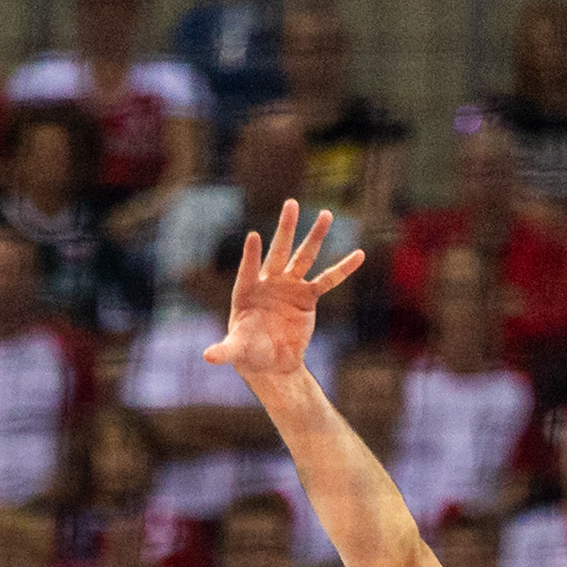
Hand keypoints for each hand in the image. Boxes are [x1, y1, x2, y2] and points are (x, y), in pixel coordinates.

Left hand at [203, 200, 362, 382]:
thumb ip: (225, 351)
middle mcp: (269, 283)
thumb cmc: (248, 353)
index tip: (253, 237)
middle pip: (277, 252)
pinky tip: (358, 255)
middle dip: (284, 229)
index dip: (251, 256)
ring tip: (326, 214)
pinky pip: (327, 280)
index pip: (248, 270)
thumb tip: (208, 357)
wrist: (272, 362)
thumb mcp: (236, 351)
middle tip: (290, 204)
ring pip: (303, 257)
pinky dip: (342, 269)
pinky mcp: (308, 297)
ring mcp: (290, 287)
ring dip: (315, 236)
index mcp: (247, 291)